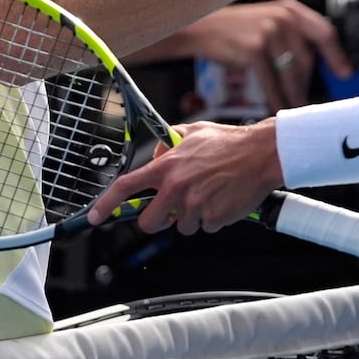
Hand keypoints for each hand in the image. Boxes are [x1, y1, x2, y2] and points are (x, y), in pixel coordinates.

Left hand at [89, 119, 283, 234]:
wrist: (261, 154)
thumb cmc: (230, 142)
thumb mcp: (192, 132)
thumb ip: (168, 143)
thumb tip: (155, 155)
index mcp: (167, 166)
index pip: (126, 187)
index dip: (106, 204)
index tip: (96, 217)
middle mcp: (176, 187)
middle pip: (150, 222)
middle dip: (158, 220)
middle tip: (173, 210)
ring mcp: (194, 205)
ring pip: (182, 226)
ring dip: (193, 216)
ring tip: (210, 193)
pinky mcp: (213, 218)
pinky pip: (206, 227)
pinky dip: (213, 218)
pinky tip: (222, 199)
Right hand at [173, 0, 354, 108]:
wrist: (201, 29)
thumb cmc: (235, 29)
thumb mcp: (267, 20)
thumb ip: (291, 36)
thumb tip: (315, 66)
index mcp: (290, 9)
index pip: (324, 32)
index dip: (336, 56)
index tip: (345, 74)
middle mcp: (283, 18)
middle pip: (307, 59)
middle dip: (307, 84)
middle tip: (309, 101)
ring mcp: (269, 32)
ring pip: (291, 74)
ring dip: (294, 95)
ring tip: (295, 108)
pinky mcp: (254, 49)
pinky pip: (271, 82)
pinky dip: (275, 97)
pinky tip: (276, 106)